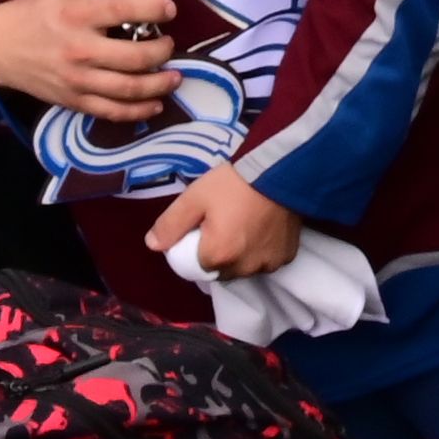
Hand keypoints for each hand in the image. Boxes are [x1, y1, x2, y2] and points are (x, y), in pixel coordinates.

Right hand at [0, 0, 184, 121]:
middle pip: (135, 57)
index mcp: (78, 17)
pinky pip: (111, 111)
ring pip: (129, 89)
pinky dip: (137, 111)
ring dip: (159, 85)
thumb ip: (101, 6)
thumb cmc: (34, 17)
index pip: (125, 11)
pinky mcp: (73, 101)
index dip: (155, 10)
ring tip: (174, 77)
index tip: (170, 11)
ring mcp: (77, 80)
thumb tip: (139, 12)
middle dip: (162, 52)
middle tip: (169, 46)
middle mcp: (80, 50)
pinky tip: (155, 104)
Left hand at [152, 159, 304, 284]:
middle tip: (224, 224)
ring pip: (244, 268)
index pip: (195, 265)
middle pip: (220, 270)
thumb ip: (170, 224)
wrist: (281, 168)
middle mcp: (242, 268)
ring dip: (240, 255)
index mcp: (217, 256)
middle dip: (218, 254)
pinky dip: (262, 251)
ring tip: (245, 225)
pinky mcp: (286, 257)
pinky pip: (266, 261)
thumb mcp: (194, 197)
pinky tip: (263, 229)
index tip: (203, 226)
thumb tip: (153, 245)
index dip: (196, 246)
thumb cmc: (234, 183)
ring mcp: (267, 264)